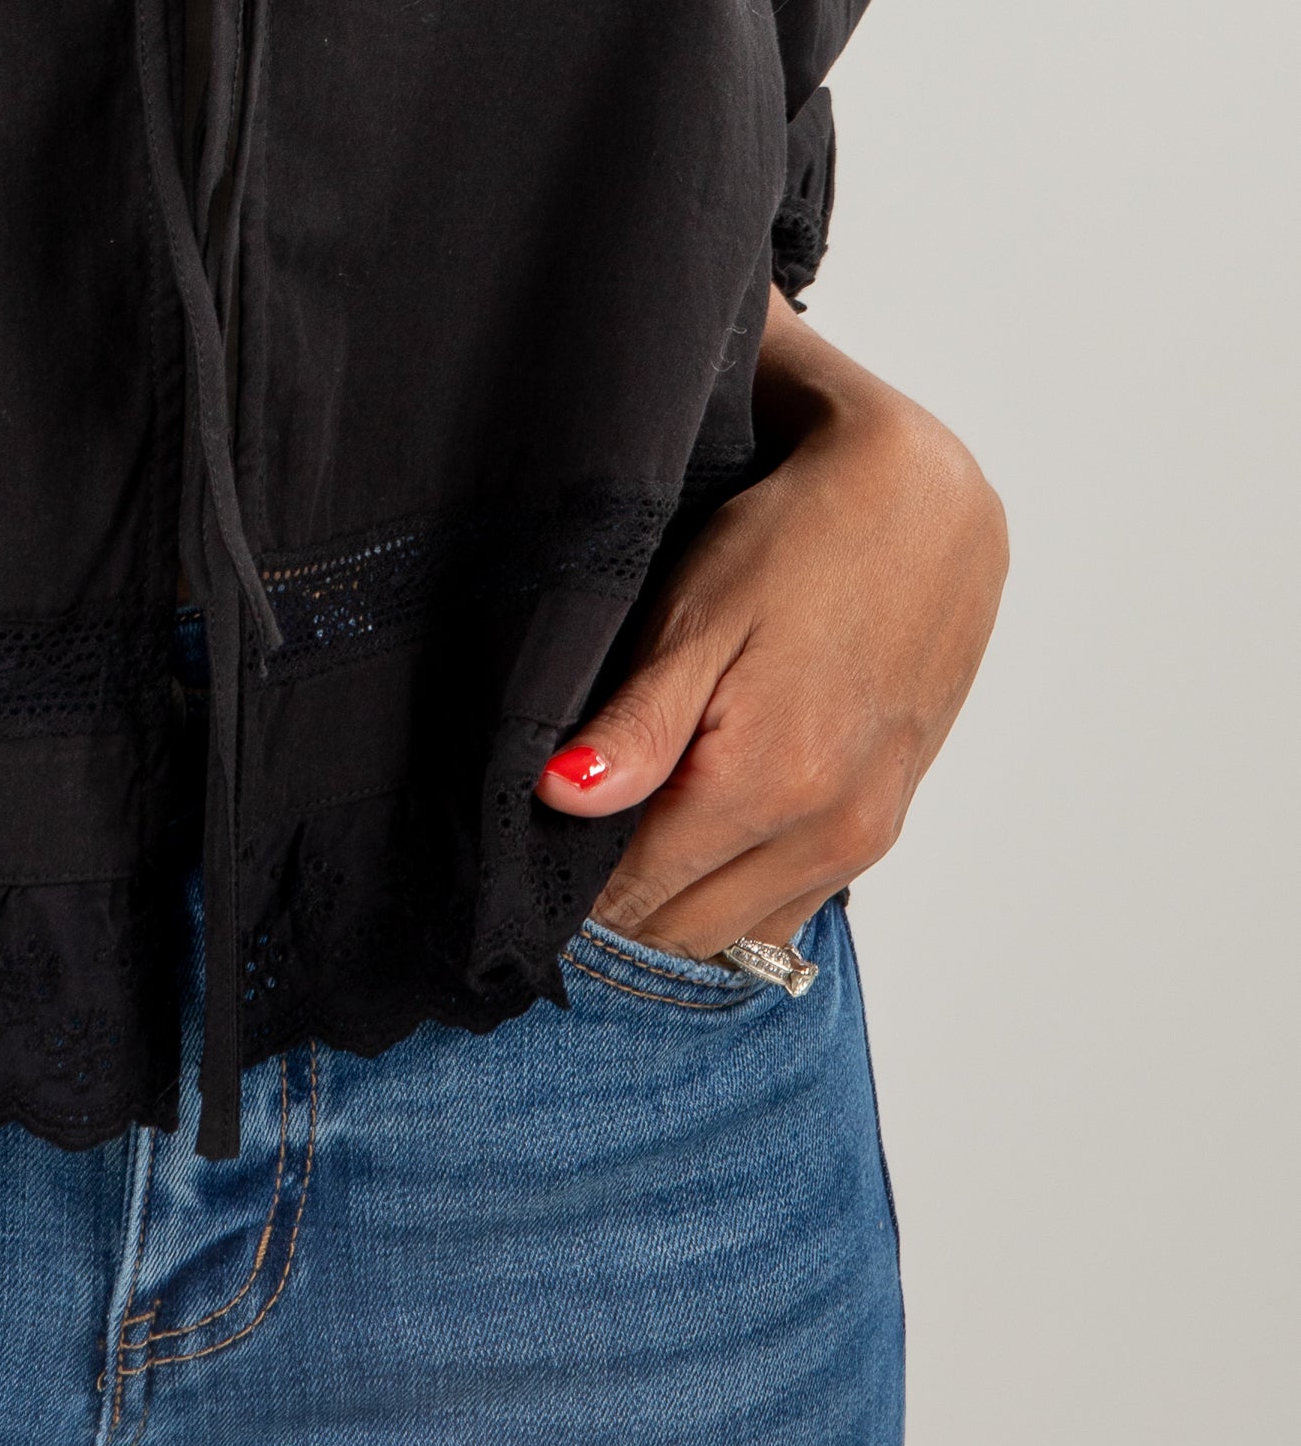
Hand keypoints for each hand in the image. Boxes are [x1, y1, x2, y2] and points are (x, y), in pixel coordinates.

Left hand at [535, 291, 1006, 956]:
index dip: (568, 882)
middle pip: (682, 929)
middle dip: (612, 907)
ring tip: (617, 844)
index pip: (636, 887)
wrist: (925, 508)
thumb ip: (639, 724)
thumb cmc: (799, 540)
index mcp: (769, 782)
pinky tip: (693, 845)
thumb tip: (559, 798)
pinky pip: (790, 910)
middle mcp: (827, 833)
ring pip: (737, 937)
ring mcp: (863, 839)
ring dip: (672, 911)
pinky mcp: (882, 827)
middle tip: (557, 849)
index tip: (521, 851)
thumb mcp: (701, 611)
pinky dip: (732, 900)